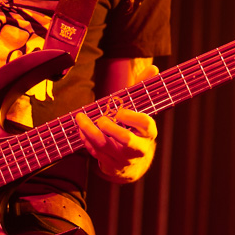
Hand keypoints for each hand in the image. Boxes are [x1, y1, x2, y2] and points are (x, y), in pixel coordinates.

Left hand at [77, 64, 158, 182]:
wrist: (135, 163)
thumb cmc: (135, 129)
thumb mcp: (140, 110)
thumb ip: (143, 89)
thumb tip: (154, 68)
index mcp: (148, 132)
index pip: (145, 124)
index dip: (132, 117)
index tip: (120, 111)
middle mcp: (138, 148)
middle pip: (126, 140)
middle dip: (111, 128)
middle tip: (100, 118)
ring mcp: (124, 159)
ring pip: (105, 147)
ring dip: (90, 132)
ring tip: (80, 118)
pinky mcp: (111, 166)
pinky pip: (95, 154)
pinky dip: (86, 140)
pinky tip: (80, 130)